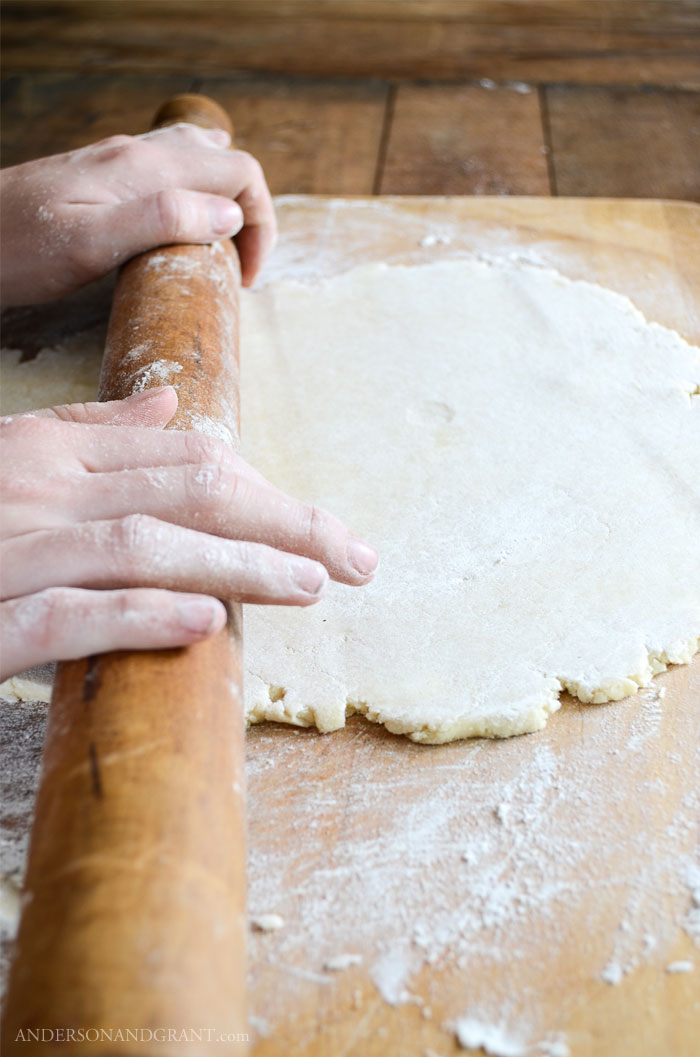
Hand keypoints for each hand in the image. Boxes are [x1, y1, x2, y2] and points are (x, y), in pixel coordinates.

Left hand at [0, 123, 276, 307]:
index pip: (239, 173)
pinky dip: (197, 196)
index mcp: (145, 168)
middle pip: (227, 163)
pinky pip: (172, 171)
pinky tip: (179, 229)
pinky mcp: (106, 176)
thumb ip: (161, 220)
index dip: (261, 224)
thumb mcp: (91, 245)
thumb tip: (230, 215)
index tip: (246, 278)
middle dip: (251, 215)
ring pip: (200, 160)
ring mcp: (121, 160)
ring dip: (226, 200)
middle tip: (237, 271)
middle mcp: (138, 154)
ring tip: (217, 249)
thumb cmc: (18, 251)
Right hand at [0, 387, 377, 679]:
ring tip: (313, 584)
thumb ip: (89, 434)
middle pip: (188, 492)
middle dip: (284, 522)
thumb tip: (172, 410)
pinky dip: (140, 615)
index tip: (326, 527)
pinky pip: (72, 614)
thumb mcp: (12, 460)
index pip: (185, 461)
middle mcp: (39, 493)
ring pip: (146, 546)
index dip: (266, 492)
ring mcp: (13, 554)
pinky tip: (206, 625)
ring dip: (238, 565)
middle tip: (360, 557)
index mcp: (49, 453)